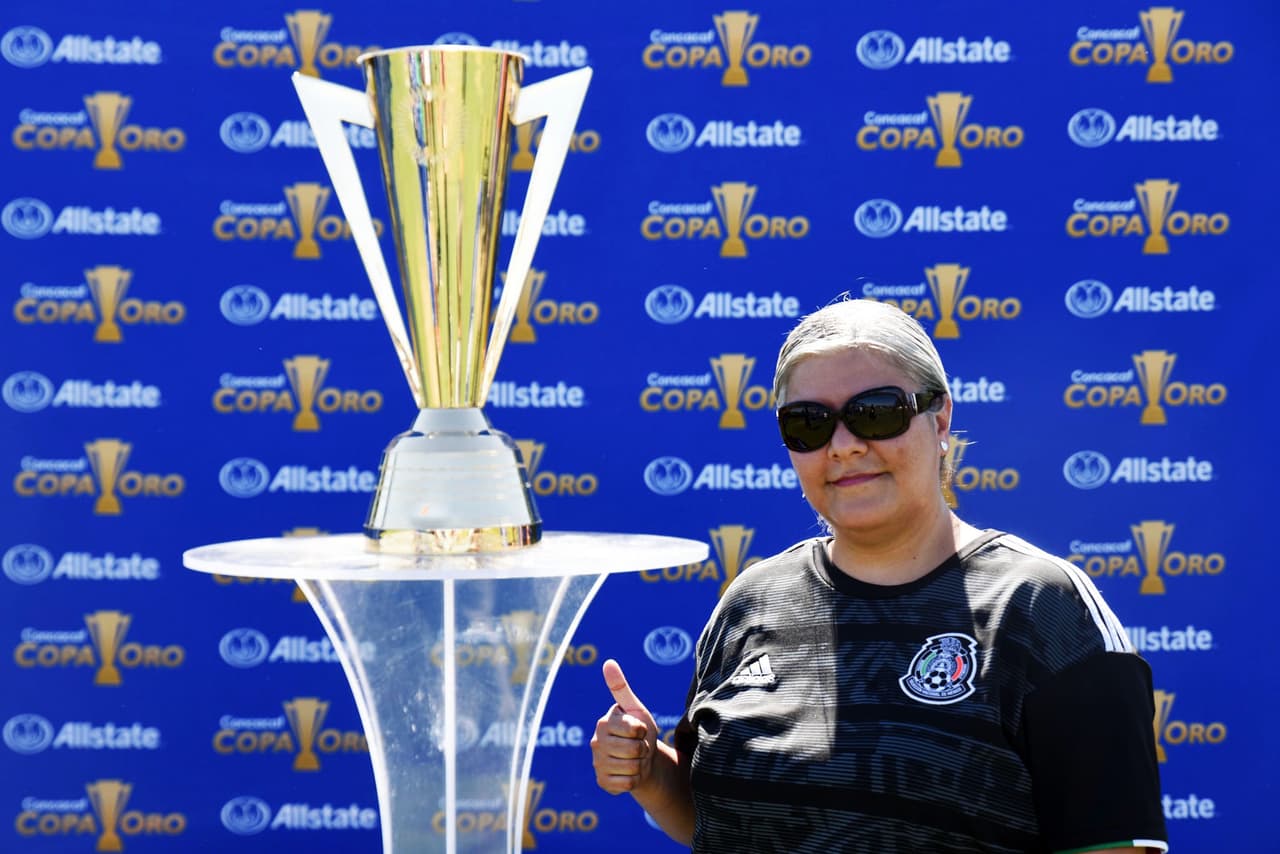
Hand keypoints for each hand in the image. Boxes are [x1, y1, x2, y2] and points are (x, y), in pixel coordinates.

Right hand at [591, 659, 659, 794]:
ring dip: (640, 765)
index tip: (639, 730)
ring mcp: (597, 764)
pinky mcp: (602, 782)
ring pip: (632, 768)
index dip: (644, 731)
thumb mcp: (635, 709)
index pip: (635, 729)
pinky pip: (627, 784)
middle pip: (634, 750)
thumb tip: (608, 662)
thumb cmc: (639, 731)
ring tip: (635, 759)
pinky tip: (630, 773)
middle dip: (643, 749)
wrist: (642, 760)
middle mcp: (596, 743)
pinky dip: (634, 780)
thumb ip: (621, 688)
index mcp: (604, 722)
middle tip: (639, 747)